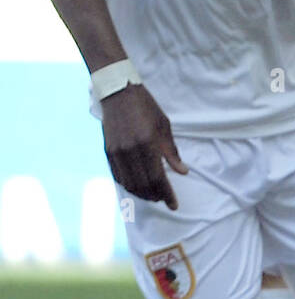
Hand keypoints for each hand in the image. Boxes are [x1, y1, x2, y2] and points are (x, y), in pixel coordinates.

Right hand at [101, 84, 187, 209]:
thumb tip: (182, 172)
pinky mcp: (107, 152)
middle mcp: (130, 151)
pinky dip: (128, 185)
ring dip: (141, 193)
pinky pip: (118, 176)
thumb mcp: (164, 127)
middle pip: (142, 185)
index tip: (174, 205)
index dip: (166, 194)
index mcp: (147, 144)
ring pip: (129, 183)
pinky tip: (137, 185)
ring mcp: (116, 153)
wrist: (118, 93)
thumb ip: (171, 152)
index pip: (157, 178)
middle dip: (155, 196)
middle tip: (164, 199)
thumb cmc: (146, 107)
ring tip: (152, 195)